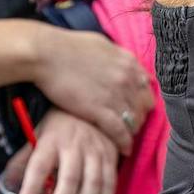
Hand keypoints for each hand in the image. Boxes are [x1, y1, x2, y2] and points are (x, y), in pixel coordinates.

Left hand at [5, 110, 118, 193]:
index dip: (30, 191)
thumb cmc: (58, 128)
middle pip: (69, 180)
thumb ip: (23, 161)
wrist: (88, 109)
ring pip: (93, 186)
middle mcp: (74, 145)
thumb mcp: (37, 137)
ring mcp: (95, 151)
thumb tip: (5, 184)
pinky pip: (109, 186)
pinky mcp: (111, 158)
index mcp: (51, 140)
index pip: (38, 167)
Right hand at [30, 29, 152, 154]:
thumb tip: (125, 64)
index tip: (134, 105)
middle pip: (144, 106)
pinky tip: (123, 149)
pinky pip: (120, 132)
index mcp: (128, 61)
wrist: (46, 54)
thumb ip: (117, 56)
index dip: (141, 98)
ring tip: (125, 137)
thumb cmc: (67, 46)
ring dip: (131, 130)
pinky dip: (124, 142)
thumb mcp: (101, 43)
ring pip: (135, 121)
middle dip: (139, 115)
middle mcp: (127, 79)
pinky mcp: (100, 111)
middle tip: (130, 122)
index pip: (147, 87)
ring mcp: (115, 96)